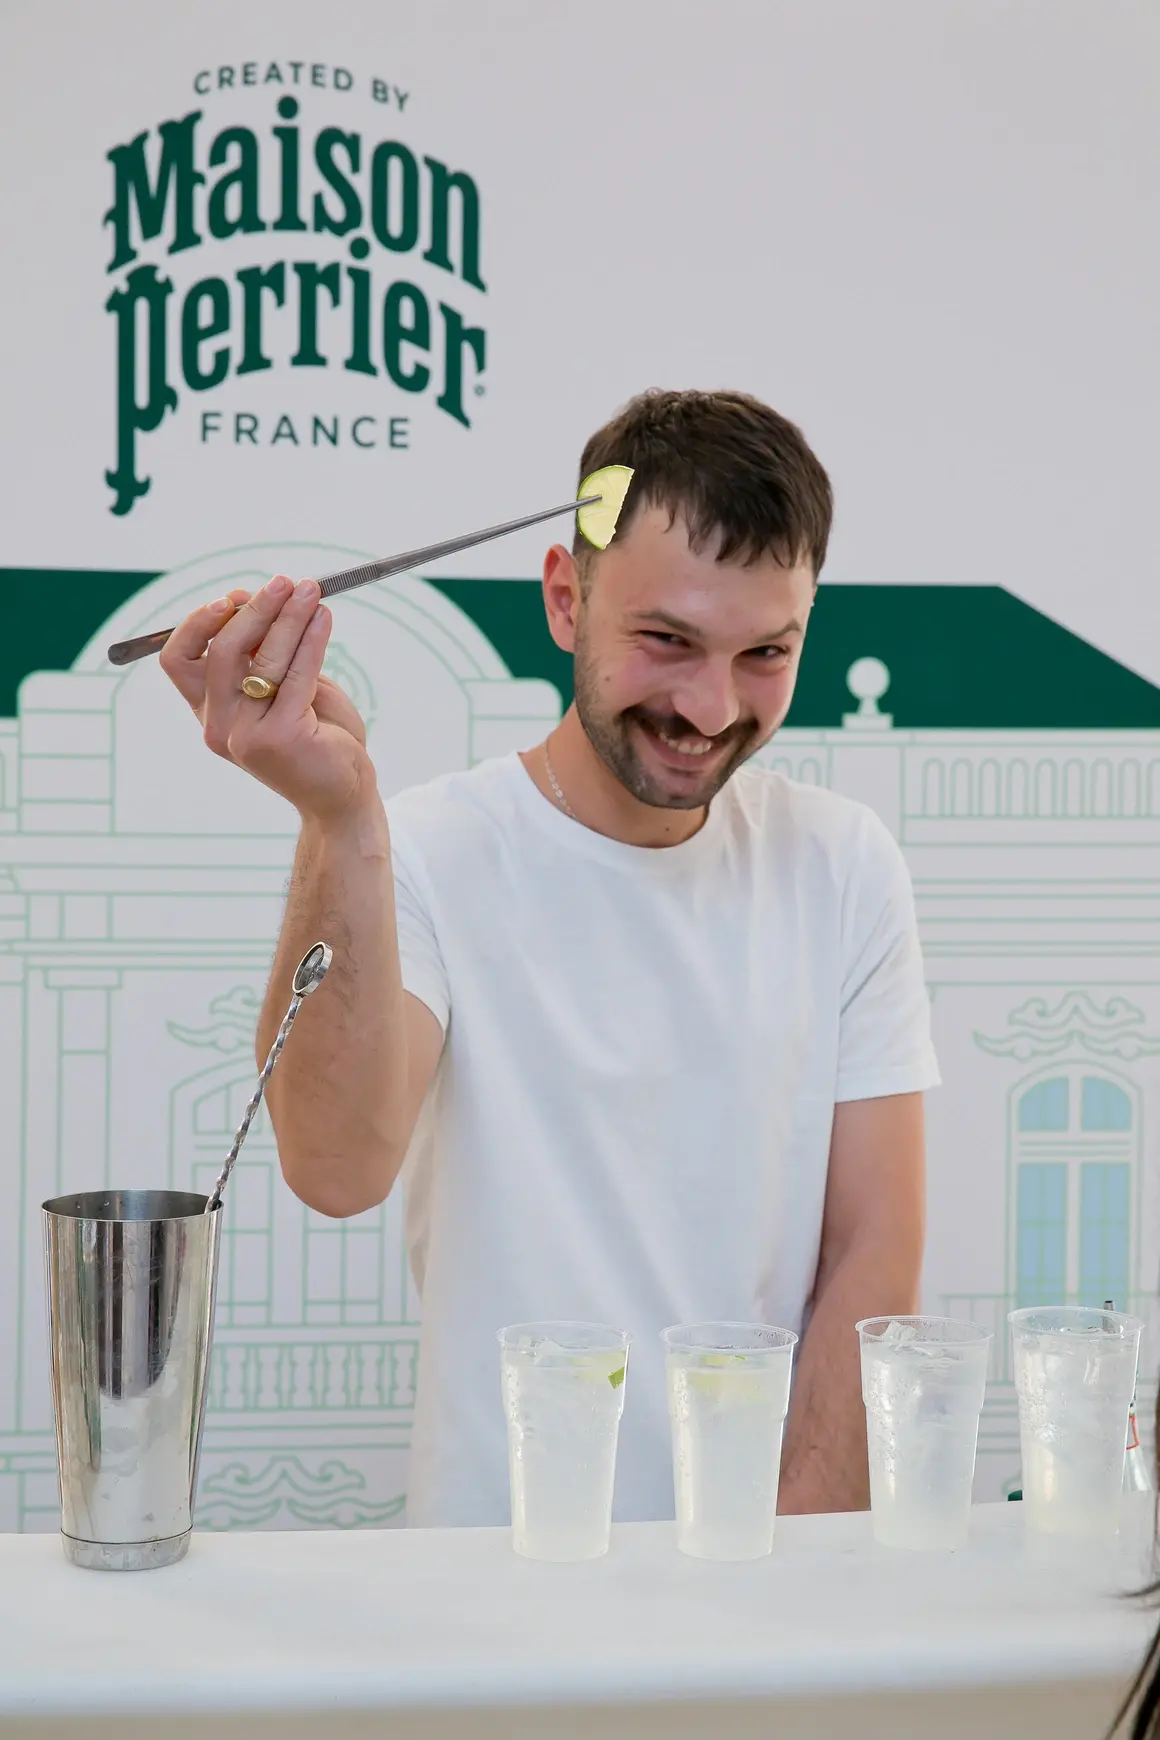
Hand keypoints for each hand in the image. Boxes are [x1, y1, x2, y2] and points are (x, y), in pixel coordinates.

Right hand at [159, 576, 377, 824]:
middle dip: (254, 609)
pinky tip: (324, 619)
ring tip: (312, 591)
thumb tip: (262, 599)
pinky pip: (295, 675)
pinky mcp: (280, 738)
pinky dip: (311, 640)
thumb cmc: (317, 737)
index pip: (177, 659)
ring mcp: (245, 735)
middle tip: (285, 582)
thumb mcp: (283, 689)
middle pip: (220, 651)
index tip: (234, 597)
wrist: (343, 794)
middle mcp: (218, 725)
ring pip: (261, 659)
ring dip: (289, 617)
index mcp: (210, 711)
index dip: (199, 622)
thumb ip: (266, 654)